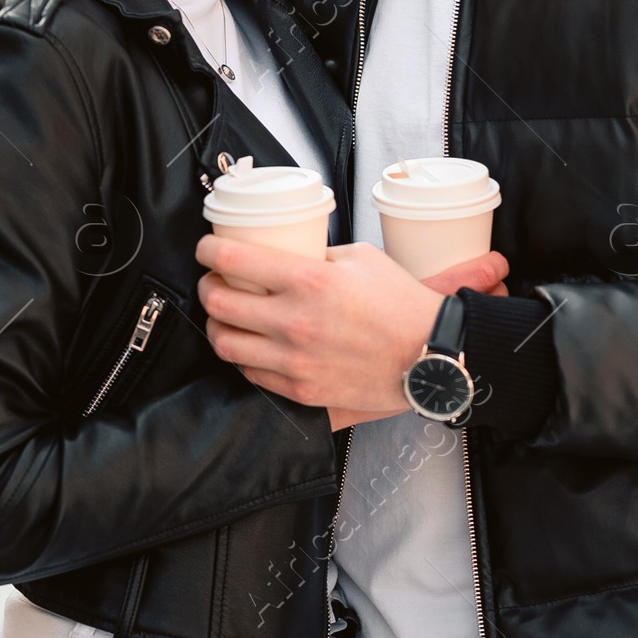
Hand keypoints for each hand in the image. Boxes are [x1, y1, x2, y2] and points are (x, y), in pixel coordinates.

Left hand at [196, 238, 508, 429]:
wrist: (431, 357)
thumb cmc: (402, 306)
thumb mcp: (361, 259)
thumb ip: (318, 256)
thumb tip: (288, 252)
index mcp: (308, 280)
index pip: (232, 259)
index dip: (207, 249)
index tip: (206, 248)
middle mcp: (293, 321)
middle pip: (217, 302)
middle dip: (206, 286)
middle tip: (214, 280)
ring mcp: (294, 360)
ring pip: (224, 343)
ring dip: (217, 324)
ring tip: (227, 315)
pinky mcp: (300, 389)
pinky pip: (250, 373)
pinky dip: (242, 356)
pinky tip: (251, 344)